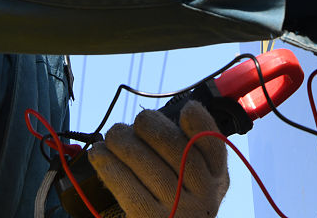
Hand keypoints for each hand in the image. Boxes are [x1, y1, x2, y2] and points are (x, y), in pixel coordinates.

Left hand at [87, 101, 229, 217]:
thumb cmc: (175, 201)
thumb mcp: (194, 181)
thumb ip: (186, 152)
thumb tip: (151, 120)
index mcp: (216, 181)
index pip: (214, 148)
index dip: (202, 124)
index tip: (187, 108)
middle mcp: (203, 198)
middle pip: (179, 152)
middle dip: (153, 128)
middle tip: (137, 121)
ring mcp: (178, 212)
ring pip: (150, 168)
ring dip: (125, 144)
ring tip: (113, 134)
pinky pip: (129, 189)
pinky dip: (111, 167)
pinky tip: (100, 155)